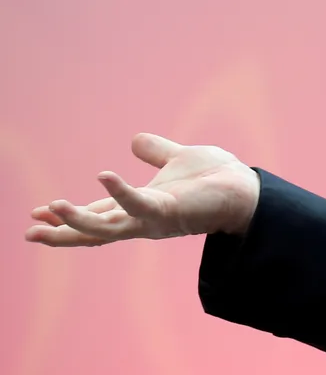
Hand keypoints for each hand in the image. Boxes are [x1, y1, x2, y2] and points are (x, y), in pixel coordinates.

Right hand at [23, 133, 259, 246]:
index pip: (98, 214)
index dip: (69, 216)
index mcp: (140, 206)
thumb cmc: (216, 178)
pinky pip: (139, 205)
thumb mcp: (178, 158)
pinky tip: (102, 177)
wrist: (246, 188)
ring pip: (108, 227)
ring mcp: (154, 219)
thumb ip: (156, 152)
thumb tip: (135, 141)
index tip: (38, 214)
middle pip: (95, 230)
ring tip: (53, 209)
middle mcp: (142, 219)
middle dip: (62, 233)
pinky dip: (120, 193)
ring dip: (79, 221)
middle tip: (30, 232)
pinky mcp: (170, 212)